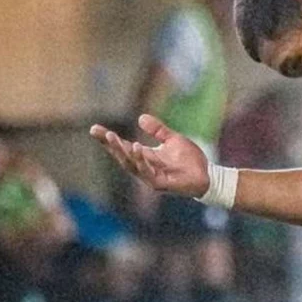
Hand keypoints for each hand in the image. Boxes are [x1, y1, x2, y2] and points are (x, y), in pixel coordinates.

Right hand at [90, 114, 209, 197]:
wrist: (207, 175)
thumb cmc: (190, 159)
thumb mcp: (173, 139)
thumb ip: (158, 130)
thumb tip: (140, 117)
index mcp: (146, 157)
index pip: (123, 147)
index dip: (109, 140)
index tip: (94, 129)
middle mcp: (145, 167)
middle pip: (122, 156)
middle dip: (110, 145)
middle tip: (100, 132)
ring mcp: (150, 177)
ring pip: (131, 164)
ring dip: (122, 151)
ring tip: (113, 137)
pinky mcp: (160, 183)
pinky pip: (146, 171)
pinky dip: (140, 160)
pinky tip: (136, 147)